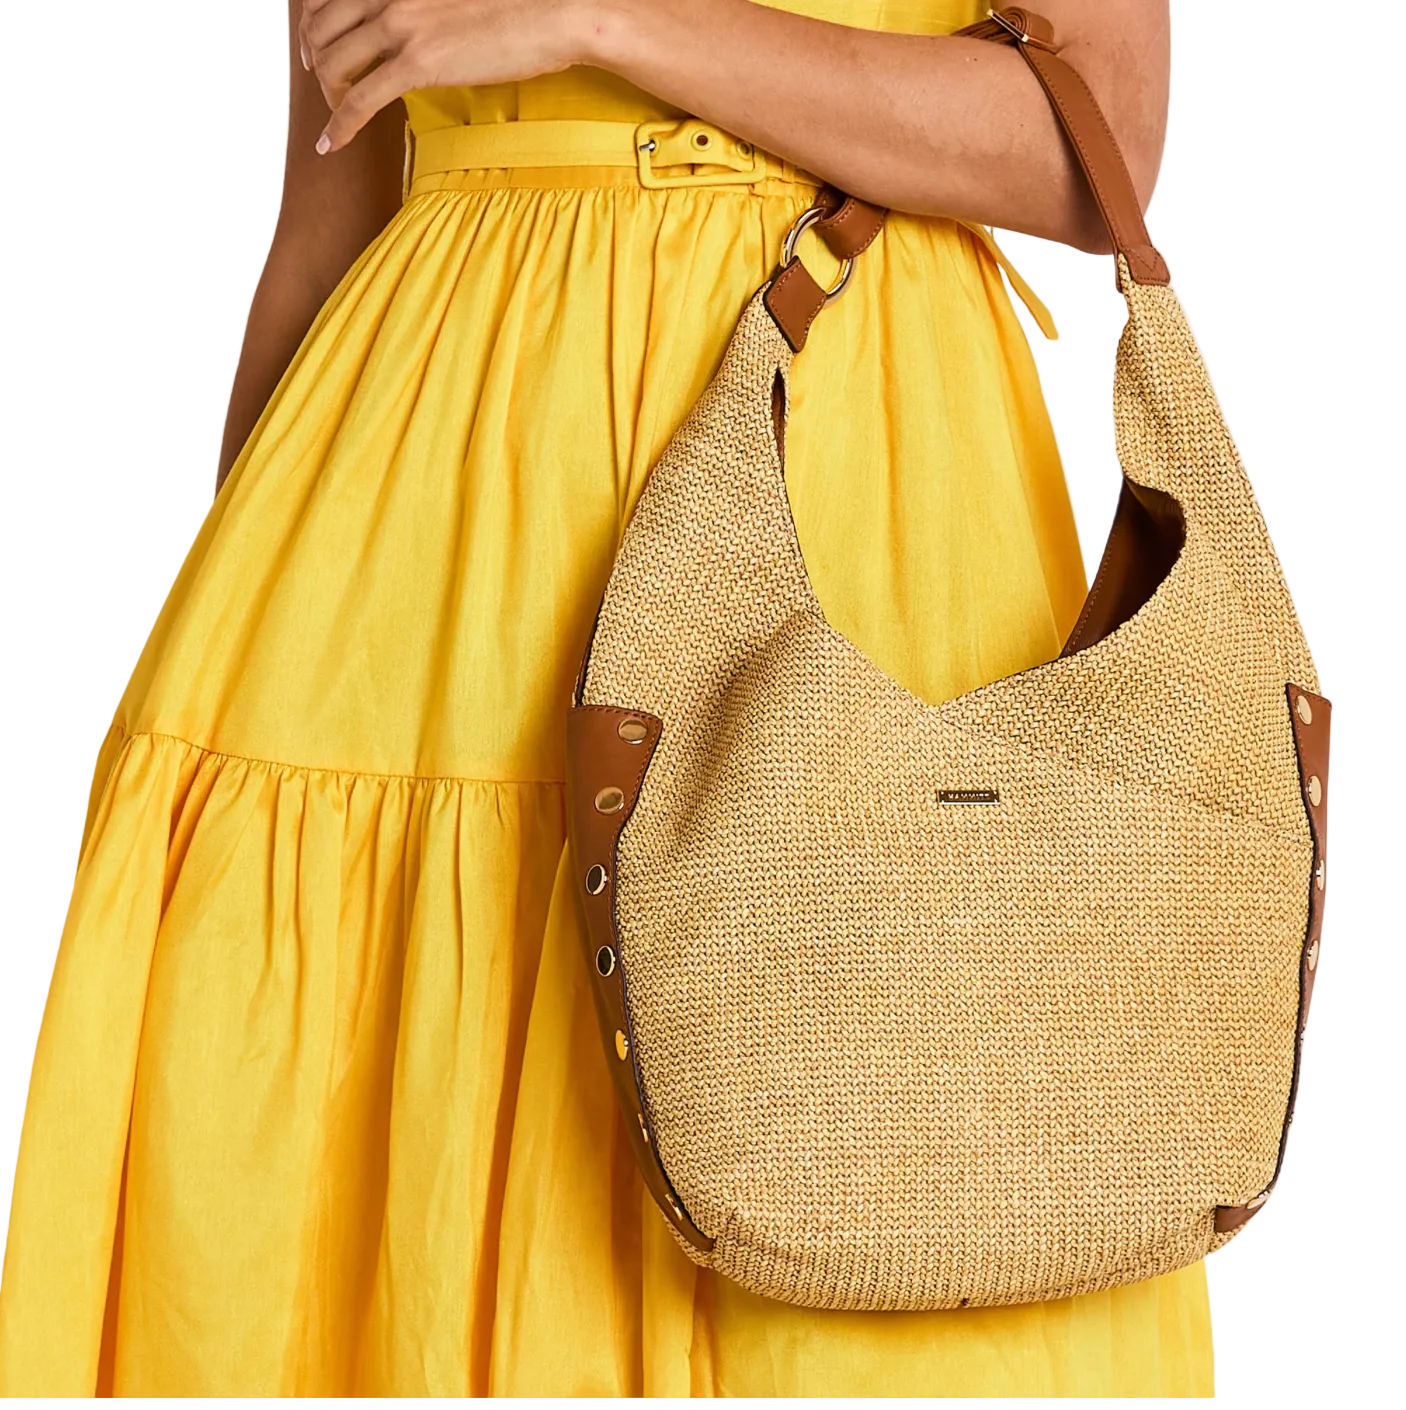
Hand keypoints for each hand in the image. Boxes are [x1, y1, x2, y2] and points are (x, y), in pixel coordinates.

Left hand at [300, 0, 597, 151]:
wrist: (552, 12)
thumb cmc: (517, 6)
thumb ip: (425, 5)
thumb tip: (420, 27)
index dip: (314, 26)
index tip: (318, 51)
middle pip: (322, 29)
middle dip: (317, 63)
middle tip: (324, 88)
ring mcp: (400, 24)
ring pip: (334, 64)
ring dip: (329, 97)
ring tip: (337, 119)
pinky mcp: (416, 62)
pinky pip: (359, 99)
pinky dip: (338, 126)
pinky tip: (331, 145)